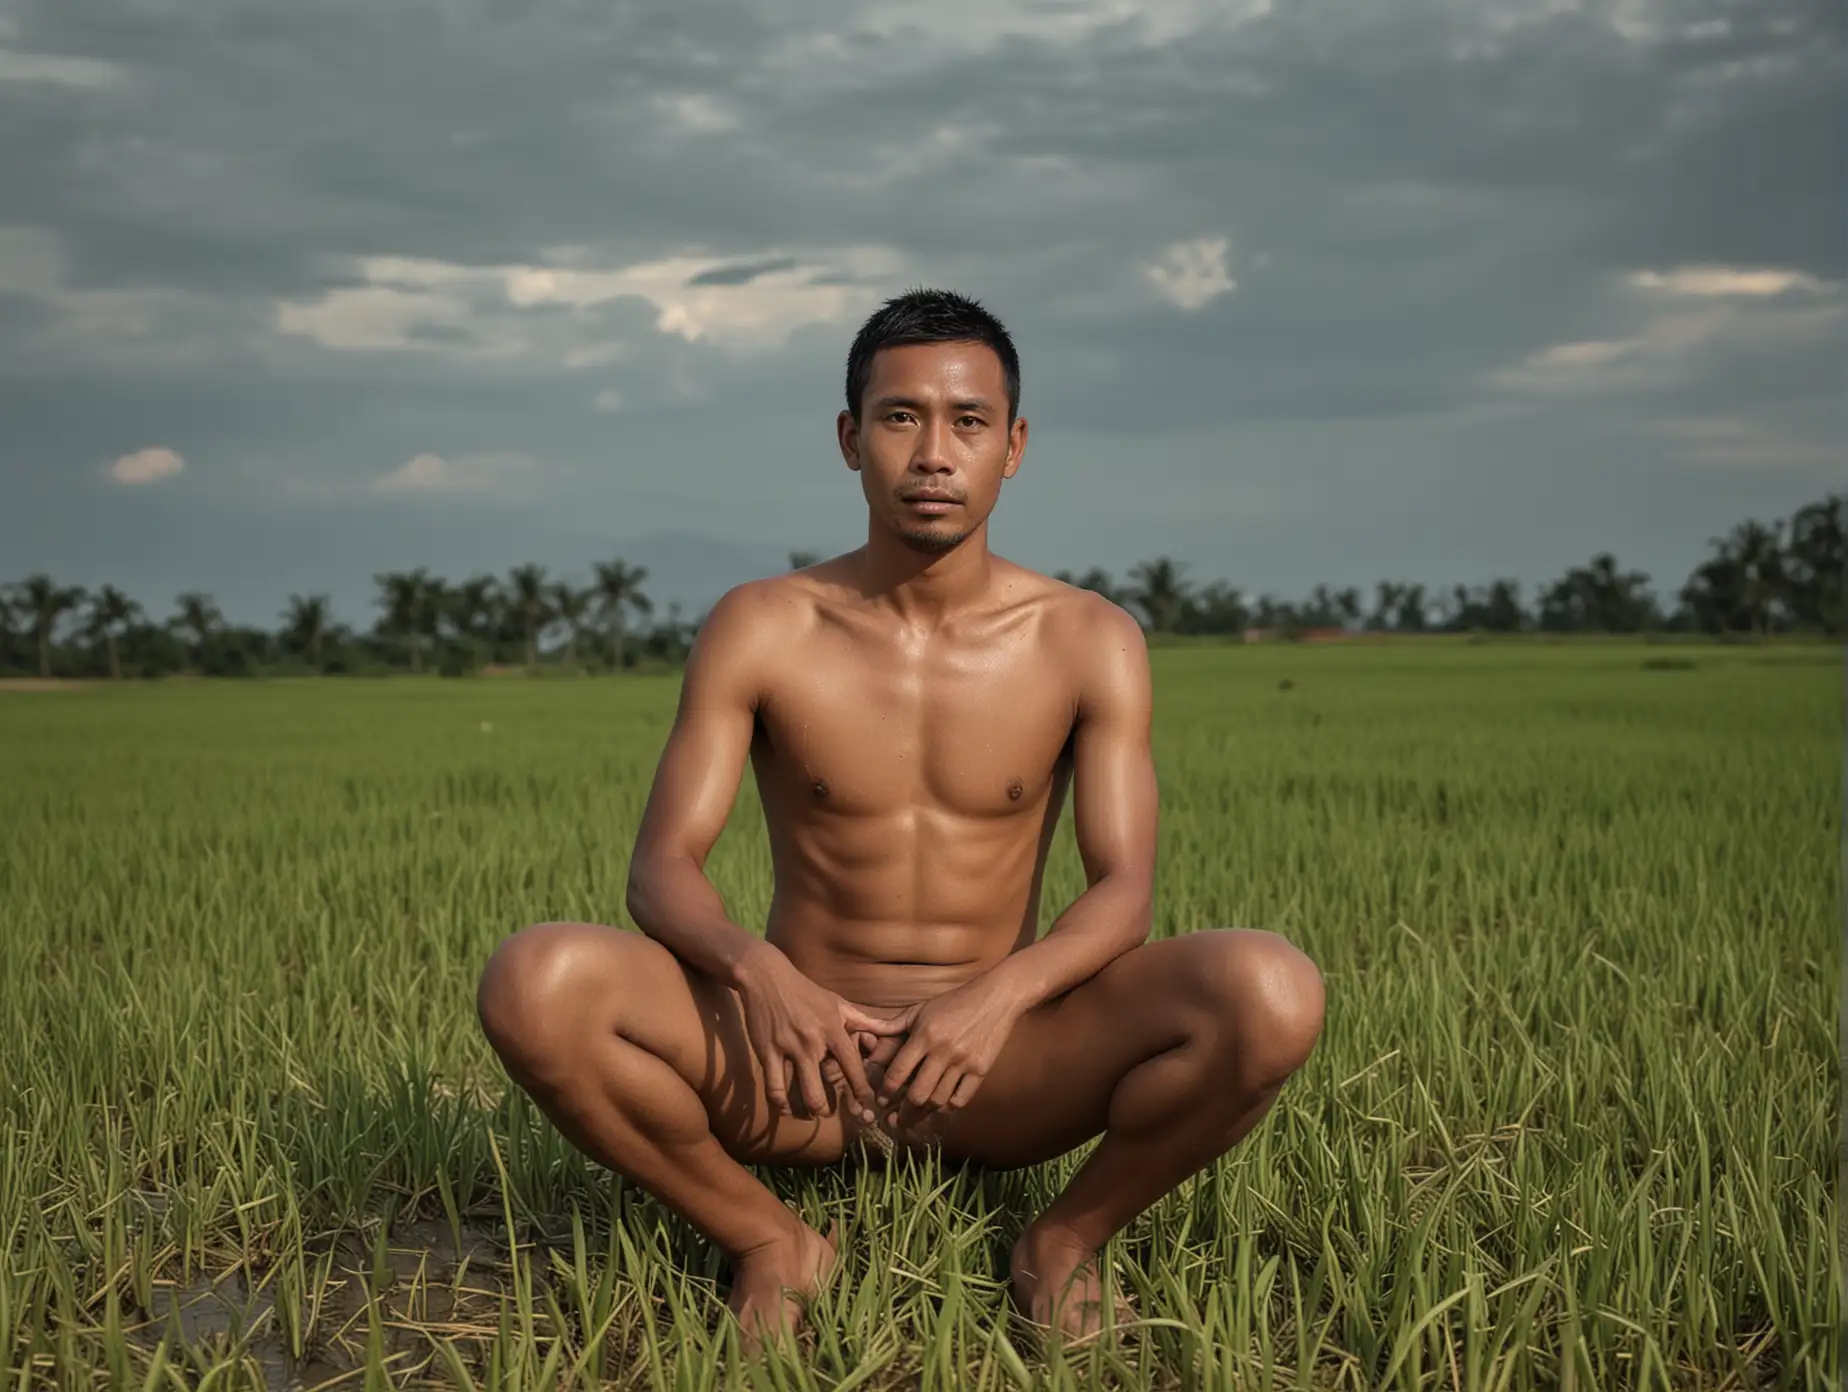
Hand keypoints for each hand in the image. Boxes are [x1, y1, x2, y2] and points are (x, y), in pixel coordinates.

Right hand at [734, 944, 909, 1121]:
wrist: (767, 977)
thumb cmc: (806, 992)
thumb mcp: (837, 1003)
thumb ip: (864, 1021)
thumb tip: (890, 1029)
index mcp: (833, 1030)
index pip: (852, 1067)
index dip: (861, 1091)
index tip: (867, 1108)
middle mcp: (812, 1042)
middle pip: (822, 1091)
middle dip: (827, 1110)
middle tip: (831, 1113)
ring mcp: (788, 1049)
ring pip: (799, 1093)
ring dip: (807, 1110)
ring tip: (811, 1113)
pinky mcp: (766, 1052)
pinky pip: (774, 1088)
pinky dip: (781, 1105)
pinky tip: (787, 1108)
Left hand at [876, 975, 1025, 1120]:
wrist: (996, 998)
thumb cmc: (954, 1002)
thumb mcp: (921, 1009)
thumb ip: (893, 1025)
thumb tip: (865, 1030)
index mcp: (925, 1035)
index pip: (898, 1072)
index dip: (886, 1091)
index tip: (881, 1099)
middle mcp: (943, 1051)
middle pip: (918, 1094)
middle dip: (903, 1112)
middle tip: (894, 1120)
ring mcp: (964, 1062)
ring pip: (939, 1101)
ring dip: (925, 1112)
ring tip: (915, 1116)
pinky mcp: (982, 1070)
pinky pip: (961, 1099)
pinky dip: (949, 1106)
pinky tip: (941, 1105)